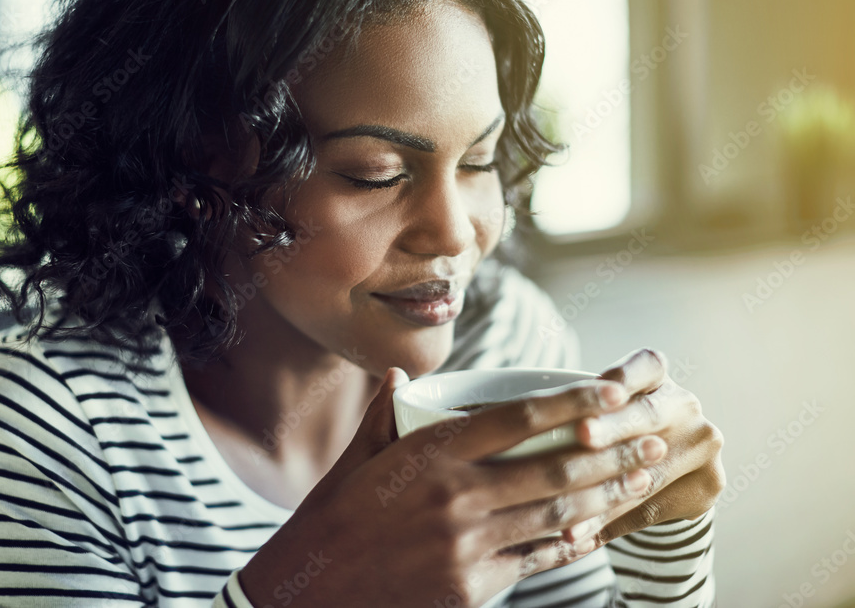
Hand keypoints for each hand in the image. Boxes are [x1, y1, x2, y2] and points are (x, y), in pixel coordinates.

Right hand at [238, 366, 665, 607]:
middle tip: (651, 440)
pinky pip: (534, 560)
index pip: (516, 419)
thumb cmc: (330, 519)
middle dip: (611, 454)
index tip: (608, 391)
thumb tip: (402, 376)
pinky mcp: (473, 588)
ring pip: (555, 516)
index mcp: (429, 455)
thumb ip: (386, 415)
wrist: (311, 592)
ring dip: (606, 497)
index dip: (570, 403)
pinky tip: (592, 533)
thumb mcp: (354, 460)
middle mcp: (456, 497)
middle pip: (553, 470)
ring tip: (640, 480)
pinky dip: (568, 544)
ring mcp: (468, 546)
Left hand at [566, 348, 725, 546]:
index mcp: (657, 377)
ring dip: (603, 492)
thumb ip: (584, 411)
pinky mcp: (707, 485)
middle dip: (613, 428)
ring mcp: (703, 444)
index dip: (624, 375)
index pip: (645, 365)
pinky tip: (578, 536)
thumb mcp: (604, 409)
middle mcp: (684, 405)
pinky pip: (649, 508)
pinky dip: (609, 524)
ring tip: (566, 508)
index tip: (602, 386)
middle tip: (583, 435)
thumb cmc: (615, 428)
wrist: (667, 465)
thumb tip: (525, 421)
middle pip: (647, 415)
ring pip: (648, 471)